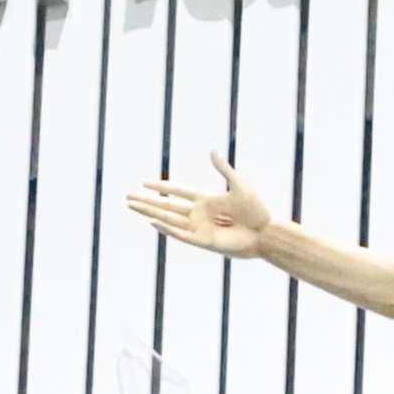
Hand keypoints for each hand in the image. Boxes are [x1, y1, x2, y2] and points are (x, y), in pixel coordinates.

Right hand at [123, 160, 283, 260]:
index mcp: (207, 199)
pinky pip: (180, 234)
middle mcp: (199, 214)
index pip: (178, 191)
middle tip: (128, 197)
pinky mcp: (204, 241)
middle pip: (167, 205)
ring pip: (168, 219)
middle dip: (148, 201)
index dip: (162, 187)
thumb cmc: (257, 209)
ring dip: (150, 211)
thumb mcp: (239, 185)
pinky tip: (152, 220)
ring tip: (132, 206)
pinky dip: (166, 228)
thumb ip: (224, 170)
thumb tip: (212, 152)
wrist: (265, 232)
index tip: (144, 183)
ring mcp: (200, 228)